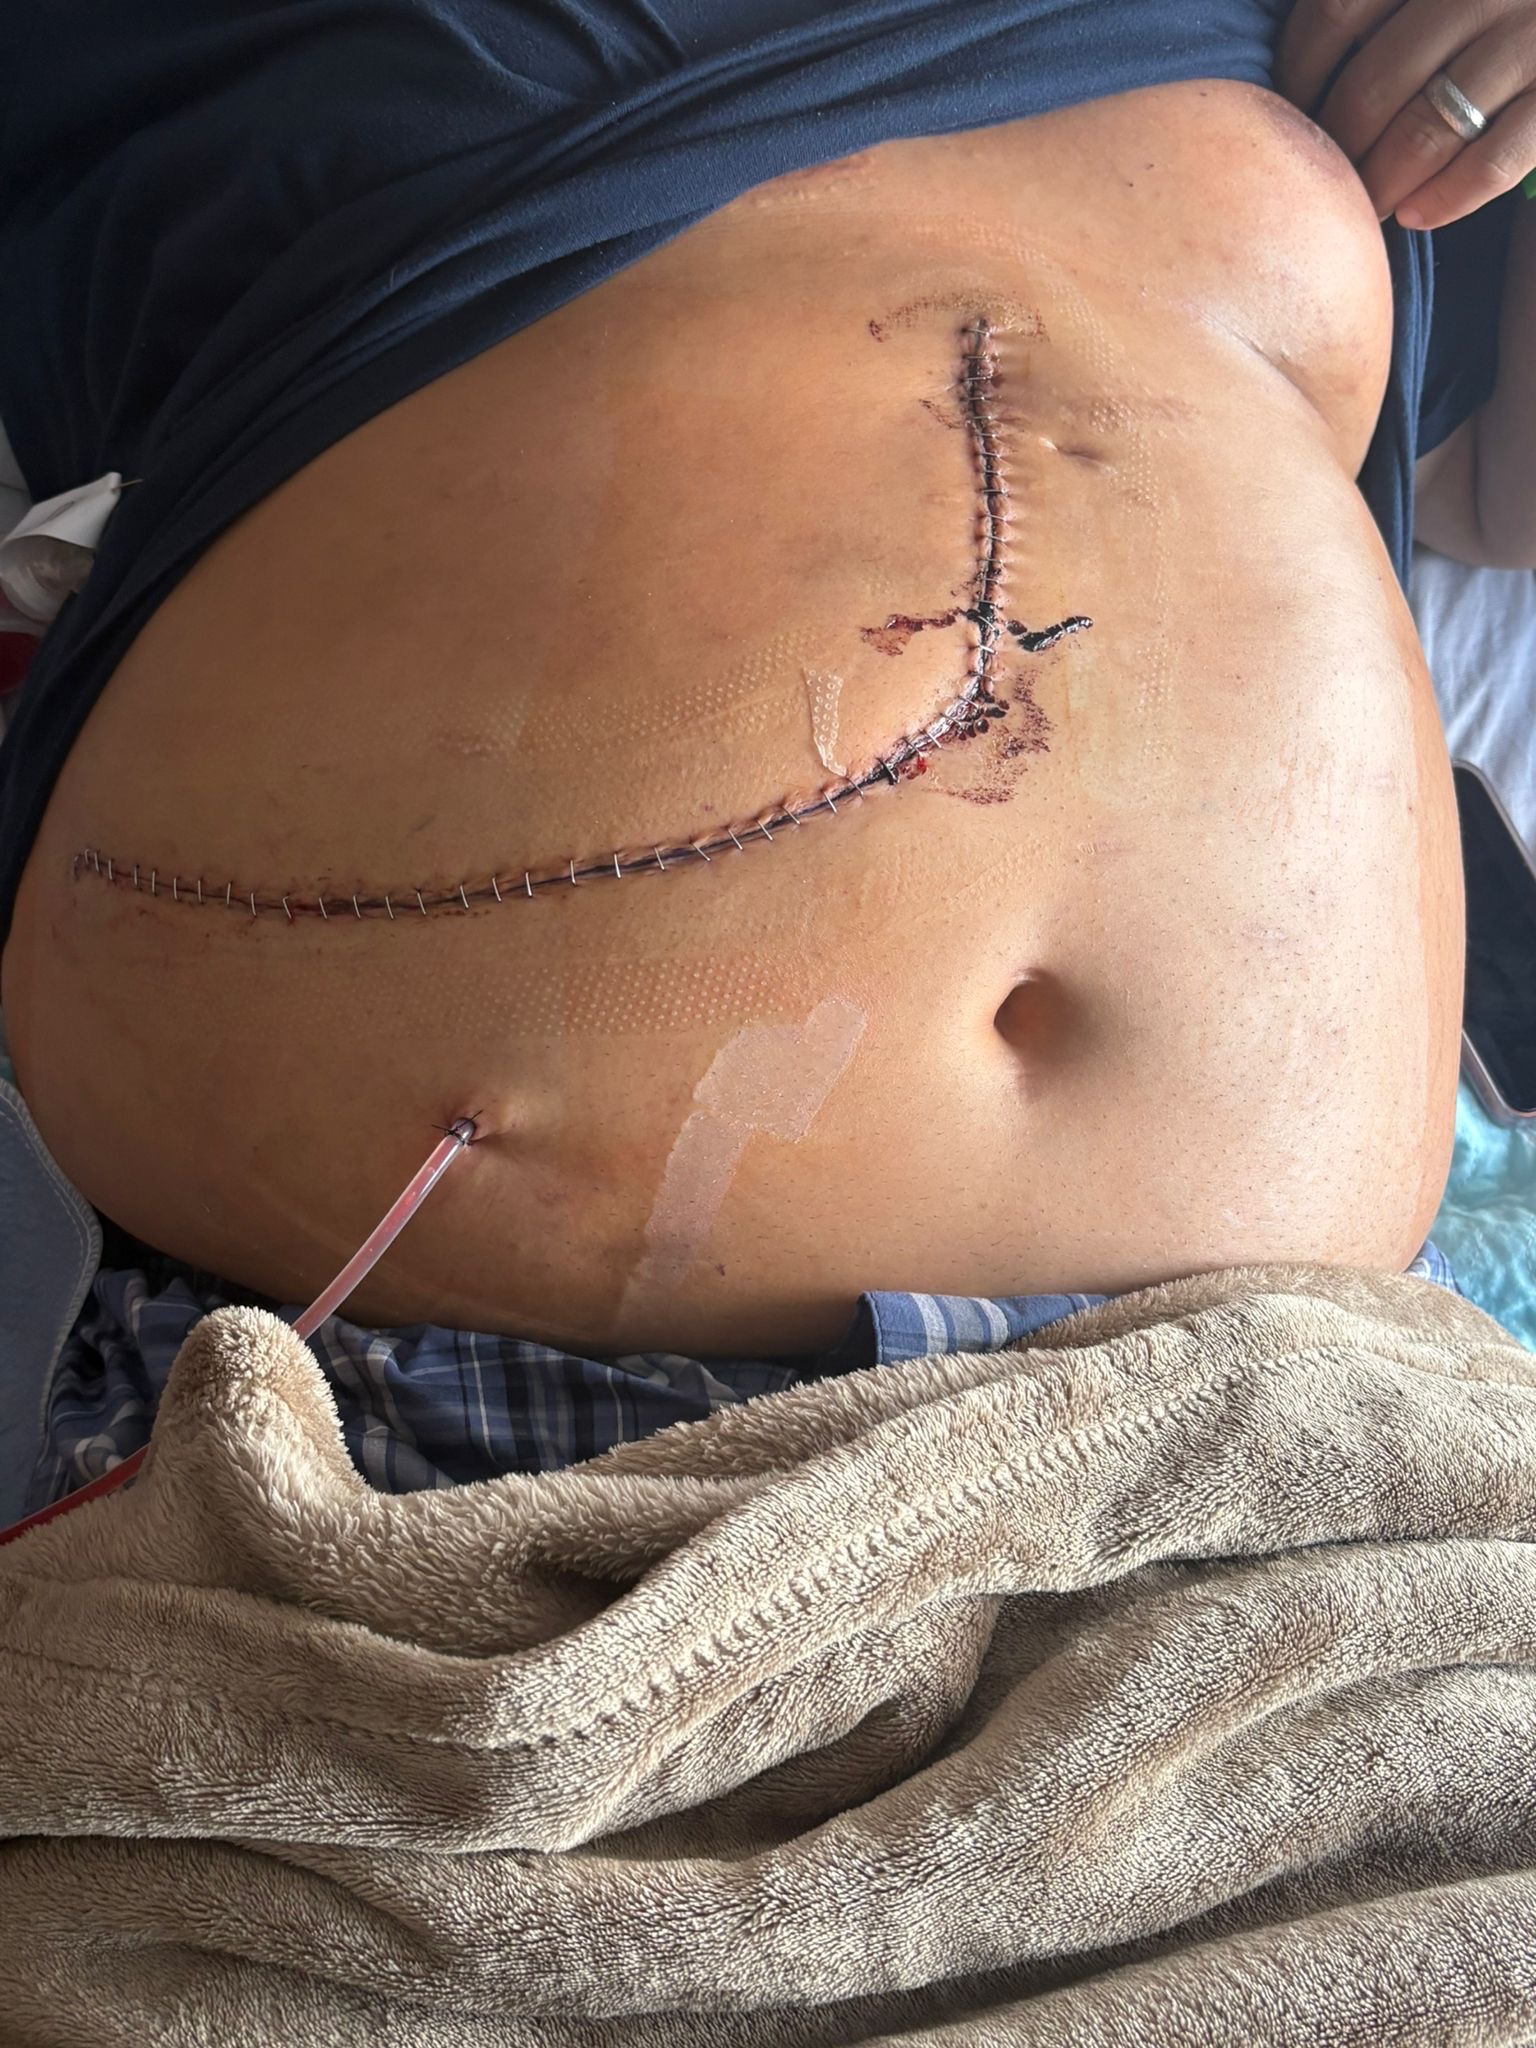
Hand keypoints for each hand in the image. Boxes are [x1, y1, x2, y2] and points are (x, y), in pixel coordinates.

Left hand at [1276, 0, 1535, 228]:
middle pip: (1373, 83)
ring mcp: (1532, 36)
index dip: (1298, 74)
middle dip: (1337, 146)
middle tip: (1324, 176)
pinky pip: (1494, 159)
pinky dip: (1447, 197)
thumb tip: (1300, 73)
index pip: (1337, 12)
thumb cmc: (1505, 6)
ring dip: (1381, 183)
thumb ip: (1391, 8)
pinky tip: (1415, 216)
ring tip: (1364, 205)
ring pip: (1426, 128)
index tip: (1286, 112)